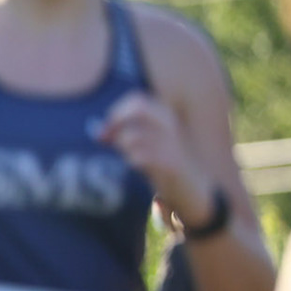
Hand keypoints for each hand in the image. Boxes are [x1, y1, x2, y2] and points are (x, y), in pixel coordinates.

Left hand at [96, 91, 211, 222]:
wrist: (193, 190)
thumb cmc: (162, 164)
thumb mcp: (145, 144)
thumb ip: (124, 134)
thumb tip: (97, 132)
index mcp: (164, 116)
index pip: (136, 99)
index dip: (116, 112)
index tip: (106, 130)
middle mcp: (170, 125)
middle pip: (137, 107)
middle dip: (116, 121)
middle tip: (105, 139)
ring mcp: (172, 143)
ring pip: (132, 135)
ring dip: (122, 147)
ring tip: (129, 157)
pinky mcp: (172, 164)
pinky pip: (141, 156)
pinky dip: (132, 160)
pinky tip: (137, 167)